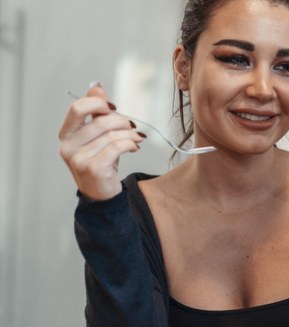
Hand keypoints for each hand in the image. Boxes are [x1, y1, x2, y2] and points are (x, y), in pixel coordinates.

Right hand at [57, 83, 144, 200]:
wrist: (102, 194)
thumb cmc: (101, 161)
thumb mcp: (97, 135)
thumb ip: (95, 112)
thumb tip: (96, 86)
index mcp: (66, 134)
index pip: (77, 108)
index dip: (98, 104)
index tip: (113, 108)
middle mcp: (67, 146)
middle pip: (100, 121)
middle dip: (121, 121)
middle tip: (133, 127)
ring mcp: (78, 158)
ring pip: (111, 135)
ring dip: (130, 135)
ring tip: (137, 138)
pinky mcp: (93, 168)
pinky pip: (117, 148)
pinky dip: (130, 144)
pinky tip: (135, 147)